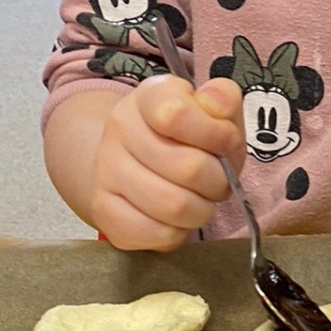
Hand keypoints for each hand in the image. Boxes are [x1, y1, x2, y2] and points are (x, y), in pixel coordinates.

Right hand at [92, 75, 244, 250]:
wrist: (135, 160)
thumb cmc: (186, 137)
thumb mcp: (212, 111)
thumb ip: (224, 101)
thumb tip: (219, 106)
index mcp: (149, 96)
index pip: (178, 115)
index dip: (217, 136)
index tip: (226, 143)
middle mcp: (119, 128)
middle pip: (188, 168)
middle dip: (218, 181)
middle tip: (218, 181)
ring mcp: (106, 170)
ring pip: (174, 206)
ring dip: (202, 210)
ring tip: (200, 200)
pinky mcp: (104, 210)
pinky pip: (156, 234)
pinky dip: (179, 232)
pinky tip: (178, 218)